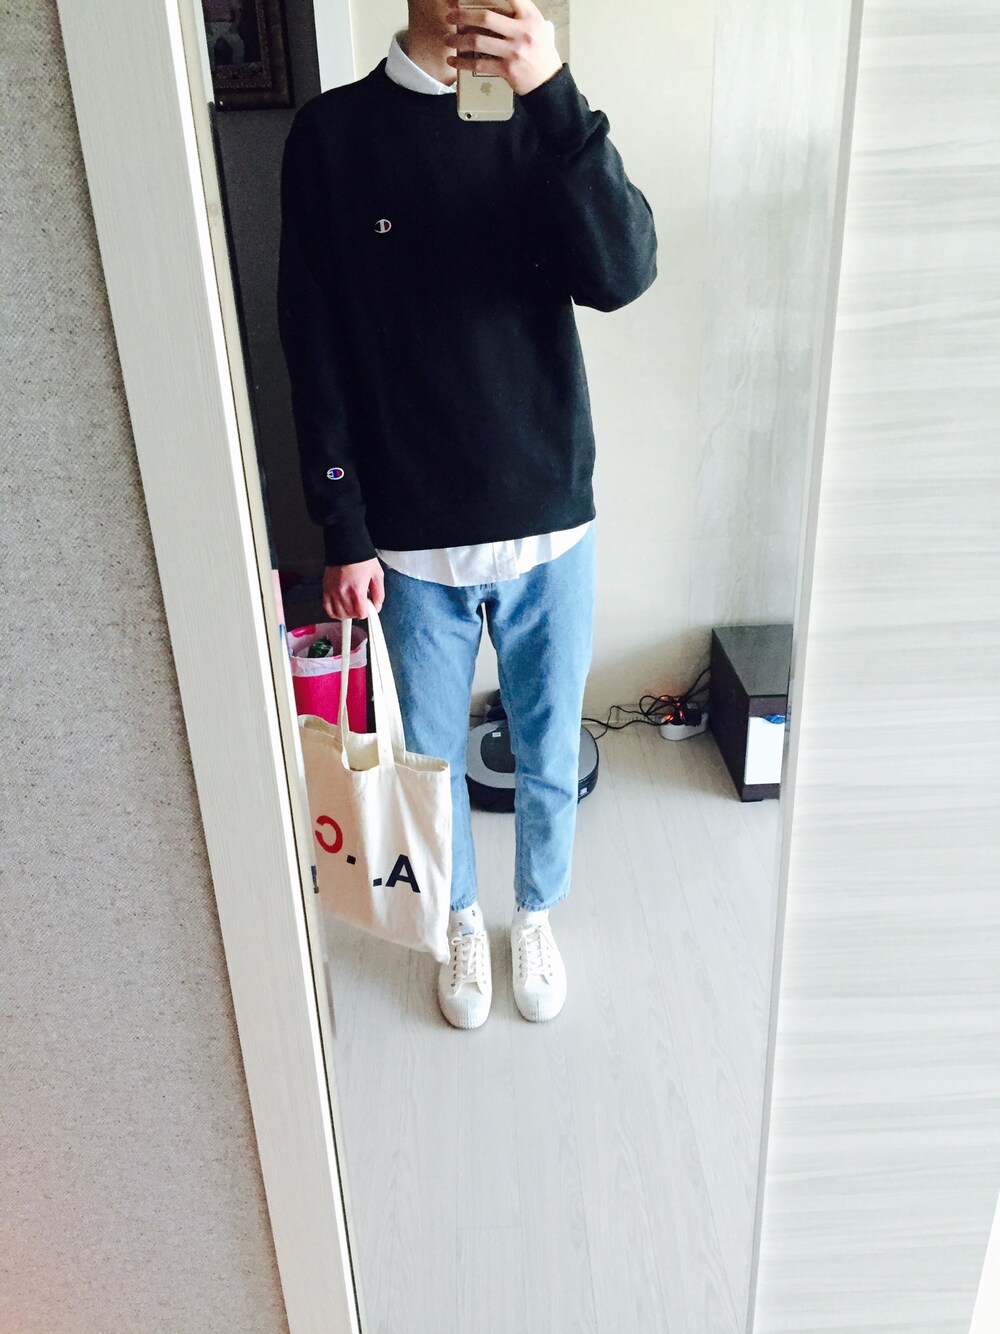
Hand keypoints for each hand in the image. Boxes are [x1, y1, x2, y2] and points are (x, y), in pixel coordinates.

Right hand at [322, 558, 384, 620]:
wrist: (346, 546)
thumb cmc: (362, 559)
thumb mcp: (377, 575)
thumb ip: (379, 594)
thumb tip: (377, 607)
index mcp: (357, 590)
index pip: (361, 614)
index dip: (367, 612)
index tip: (368, 607)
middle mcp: (343, 593)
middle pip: (350, 615)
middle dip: (358, 612)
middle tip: (361, 603)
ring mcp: (332, 592)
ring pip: (339, 614)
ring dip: (347, 613)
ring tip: (352, 605)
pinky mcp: (326, 589)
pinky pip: (327, 608)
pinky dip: (334, 612)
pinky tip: (341, 608)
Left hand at [445, 1, 561, 96]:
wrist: (548, 81)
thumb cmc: (540, 51)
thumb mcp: (536, 25)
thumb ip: (519, 12)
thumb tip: (493, 3)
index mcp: (529, 17)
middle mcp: (522, 32)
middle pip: (485, 18)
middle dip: (463, 16)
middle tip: (451, 16)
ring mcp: (514, 51)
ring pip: (478, 41)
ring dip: (458, 40)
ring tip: (448, 39)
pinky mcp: (507, 69)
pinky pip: (479, 64)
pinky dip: (463, 62)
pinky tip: (454, 60)